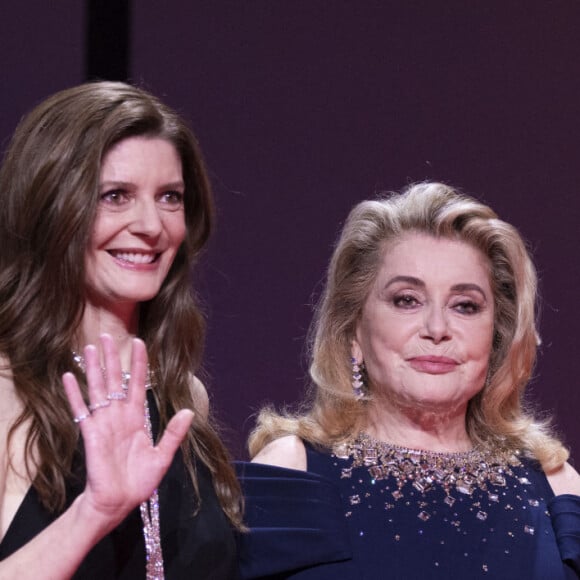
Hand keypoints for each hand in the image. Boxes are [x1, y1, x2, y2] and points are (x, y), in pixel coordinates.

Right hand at [62, 334, 192, 527]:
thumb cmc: (140, 481)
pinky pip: (81, 410)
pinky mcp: (90, 434)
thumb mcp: (162, 456)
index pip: (137, 384)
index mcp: (137, 418)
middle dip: (112, 359)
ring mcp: (103, 423)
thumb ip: (174, 434)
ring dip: (93, 369)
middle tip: (107, 336)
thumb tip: (188, 411)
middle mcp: (119, 416)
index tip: (139, 343)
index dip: (138, 364)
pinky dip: (74, 394)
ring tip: (90, 348)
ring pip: (97, 389)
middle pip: (114, 380)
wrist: (119, 502)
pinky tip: (68, 377)